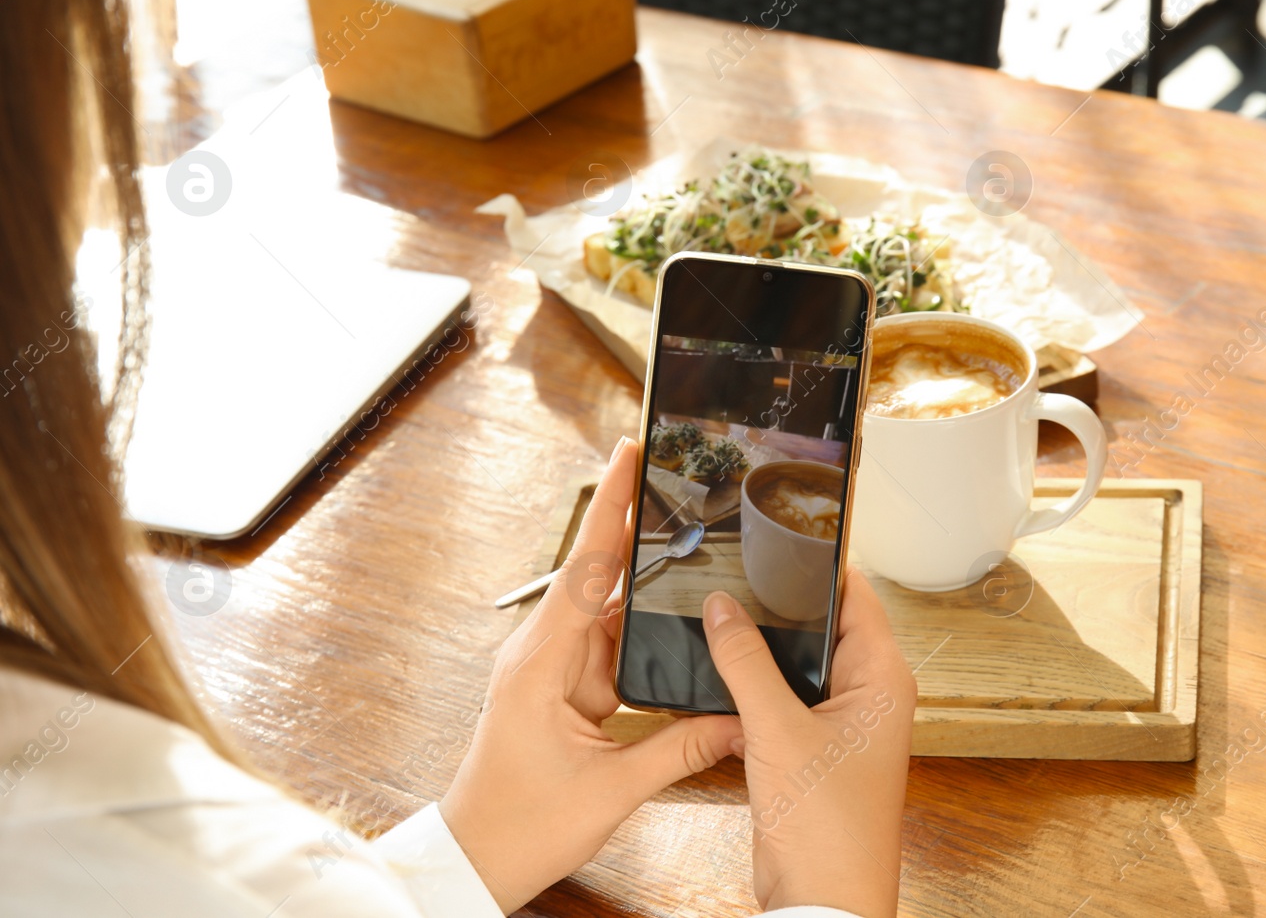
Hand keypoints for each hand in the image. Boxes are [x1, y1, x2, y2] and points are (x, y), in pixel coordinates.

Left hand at [440, 438, 741, 912]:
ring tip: (692, 544)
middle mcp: (542, 652)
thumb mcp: (612, 789)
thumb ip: (682, 747)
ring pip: (609, 609)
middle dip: (637, 527)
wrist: (475, 860)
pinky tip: (675, 617)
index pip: (584, 567)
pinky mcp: (561, 688)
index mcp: (542, 661)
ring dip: (646, 586)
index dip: (609, 507)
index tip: (626, 454)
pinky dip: (641, 630)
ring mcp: (551, 668)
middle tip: (677, 480)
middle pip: (599, 573)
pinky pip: (608, 644)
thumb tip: (740, 720)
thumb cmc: (522, 825)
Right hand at [702, 569, 915, 917]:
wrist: (821, 902)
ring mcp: (839, 721)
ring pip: (797, 661)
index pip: (855, 593)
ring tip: (718, 610)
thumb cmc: (829, 830)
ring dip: (763, 645)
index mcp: (882, 677)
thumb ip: (744, 662)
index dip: (820, 561)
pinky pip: (781, 696)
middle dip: (779, 601)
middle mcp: (868, 693)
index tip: (781, 531)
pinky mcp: (811, 746)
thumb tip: (720, 608)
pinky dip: (754, 683)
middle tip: (734, 566)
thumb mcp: (776, 731)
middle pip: (822, 622)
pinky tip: (720, 668)